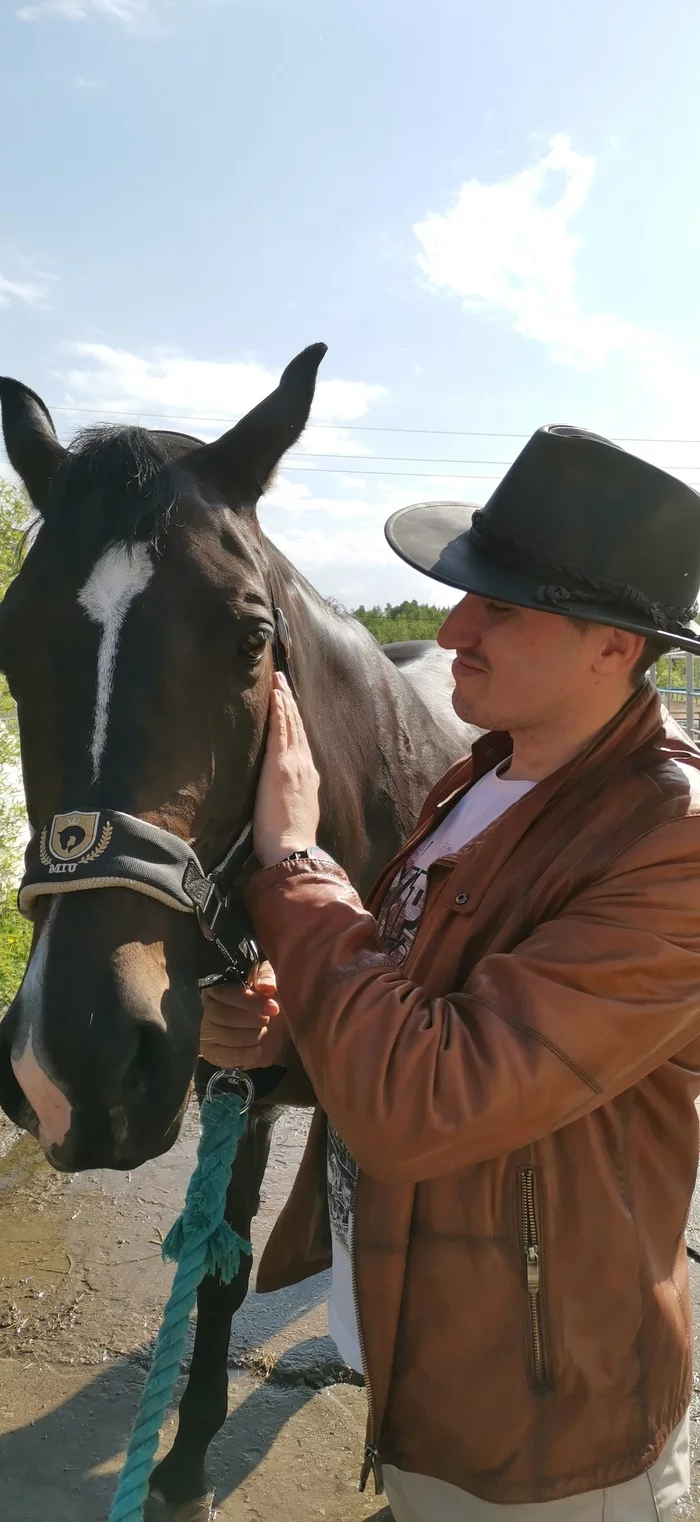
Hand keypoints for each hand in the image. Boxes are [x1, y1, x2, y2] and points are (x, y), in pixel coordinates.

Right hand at [199, 961, 291, 1070]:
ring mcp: (205, 1031)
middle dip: (250, 1020)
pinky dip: (245, 1054)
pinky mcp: (210, 1052)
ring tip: (263, 1033)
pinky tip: (258, 1049)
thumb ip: (266, 978)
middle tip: (267, 1021)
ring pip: (223, 1036)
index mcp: (216, 988)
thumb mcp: (266, 983)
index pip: (225, 993)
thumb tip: (266, 986)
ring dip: (249, 1036)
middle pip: (222, 1015)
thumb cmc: (262, 1001)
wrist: (267, 1029)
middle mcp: (206, 1009)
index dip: (249, 1001)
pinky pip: (224, 1055)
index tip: (272, 1008)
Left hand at [253, 672, 320, 867]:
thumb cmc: (289, 842)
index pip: (299, 743)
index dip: (294, 721)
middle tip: (281, 680)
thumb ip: (292, 800)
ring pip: (290, 725)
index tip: (288, 704)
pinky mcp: (281, 766)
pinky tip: (276, 696)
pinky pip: (281, 731)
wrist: (292, 850)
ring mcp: (294, 764)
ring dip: (284, 700)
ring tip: (277, 680)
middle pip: (297, 728)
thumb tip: (283, 796)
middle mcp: (305, 767)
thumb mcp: (295, 815)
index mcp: (307, 779)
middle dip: (289, 703)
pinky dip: (280, 711)